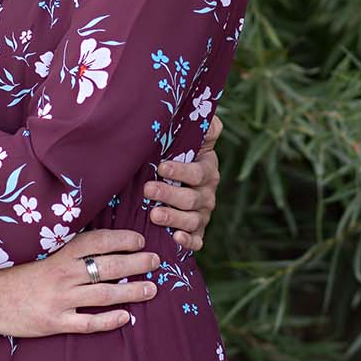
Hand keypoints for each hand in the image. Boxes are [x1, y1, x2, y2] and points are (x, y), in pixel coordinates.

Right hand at [0, 229, 160, 337]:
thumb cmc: (12, 277)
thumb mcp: (38, 258)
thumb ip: (65, 255)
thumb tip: (96, 249)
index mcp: (58, 255)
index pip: (97, 241)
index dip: (122, 239)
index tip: (140, 239)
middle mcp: (62, 274)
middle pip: (108, 265)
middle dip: (136, 263)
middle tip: (156, 261)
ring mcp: (59, 300)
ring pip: (104, 293)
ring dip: (132, 291)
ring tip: (151, 289)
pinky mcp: (53, 323)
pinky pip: (88, 322)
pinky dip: (109, 320)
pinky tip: (126, 317)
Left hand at [144, 114, 222, 251]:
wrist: (177, 179)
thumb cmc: (179, 155)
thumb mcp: (191, 137)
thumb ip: (203, 127)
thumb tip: (211, 119)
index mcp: (208, 169)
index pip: (198, 172)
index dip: (181, 171)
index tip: (161, 167)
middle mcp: (207, 193)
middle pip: (192, 197)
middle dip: (170, 194)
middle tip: (148, 189)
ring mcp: (202, 214)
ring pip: (192, 219)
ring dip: (174, 218)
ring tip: (154, 215)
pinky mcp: (196, 232)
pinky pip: (197, 240)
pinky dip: (188, 241)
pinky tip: (176, 239)